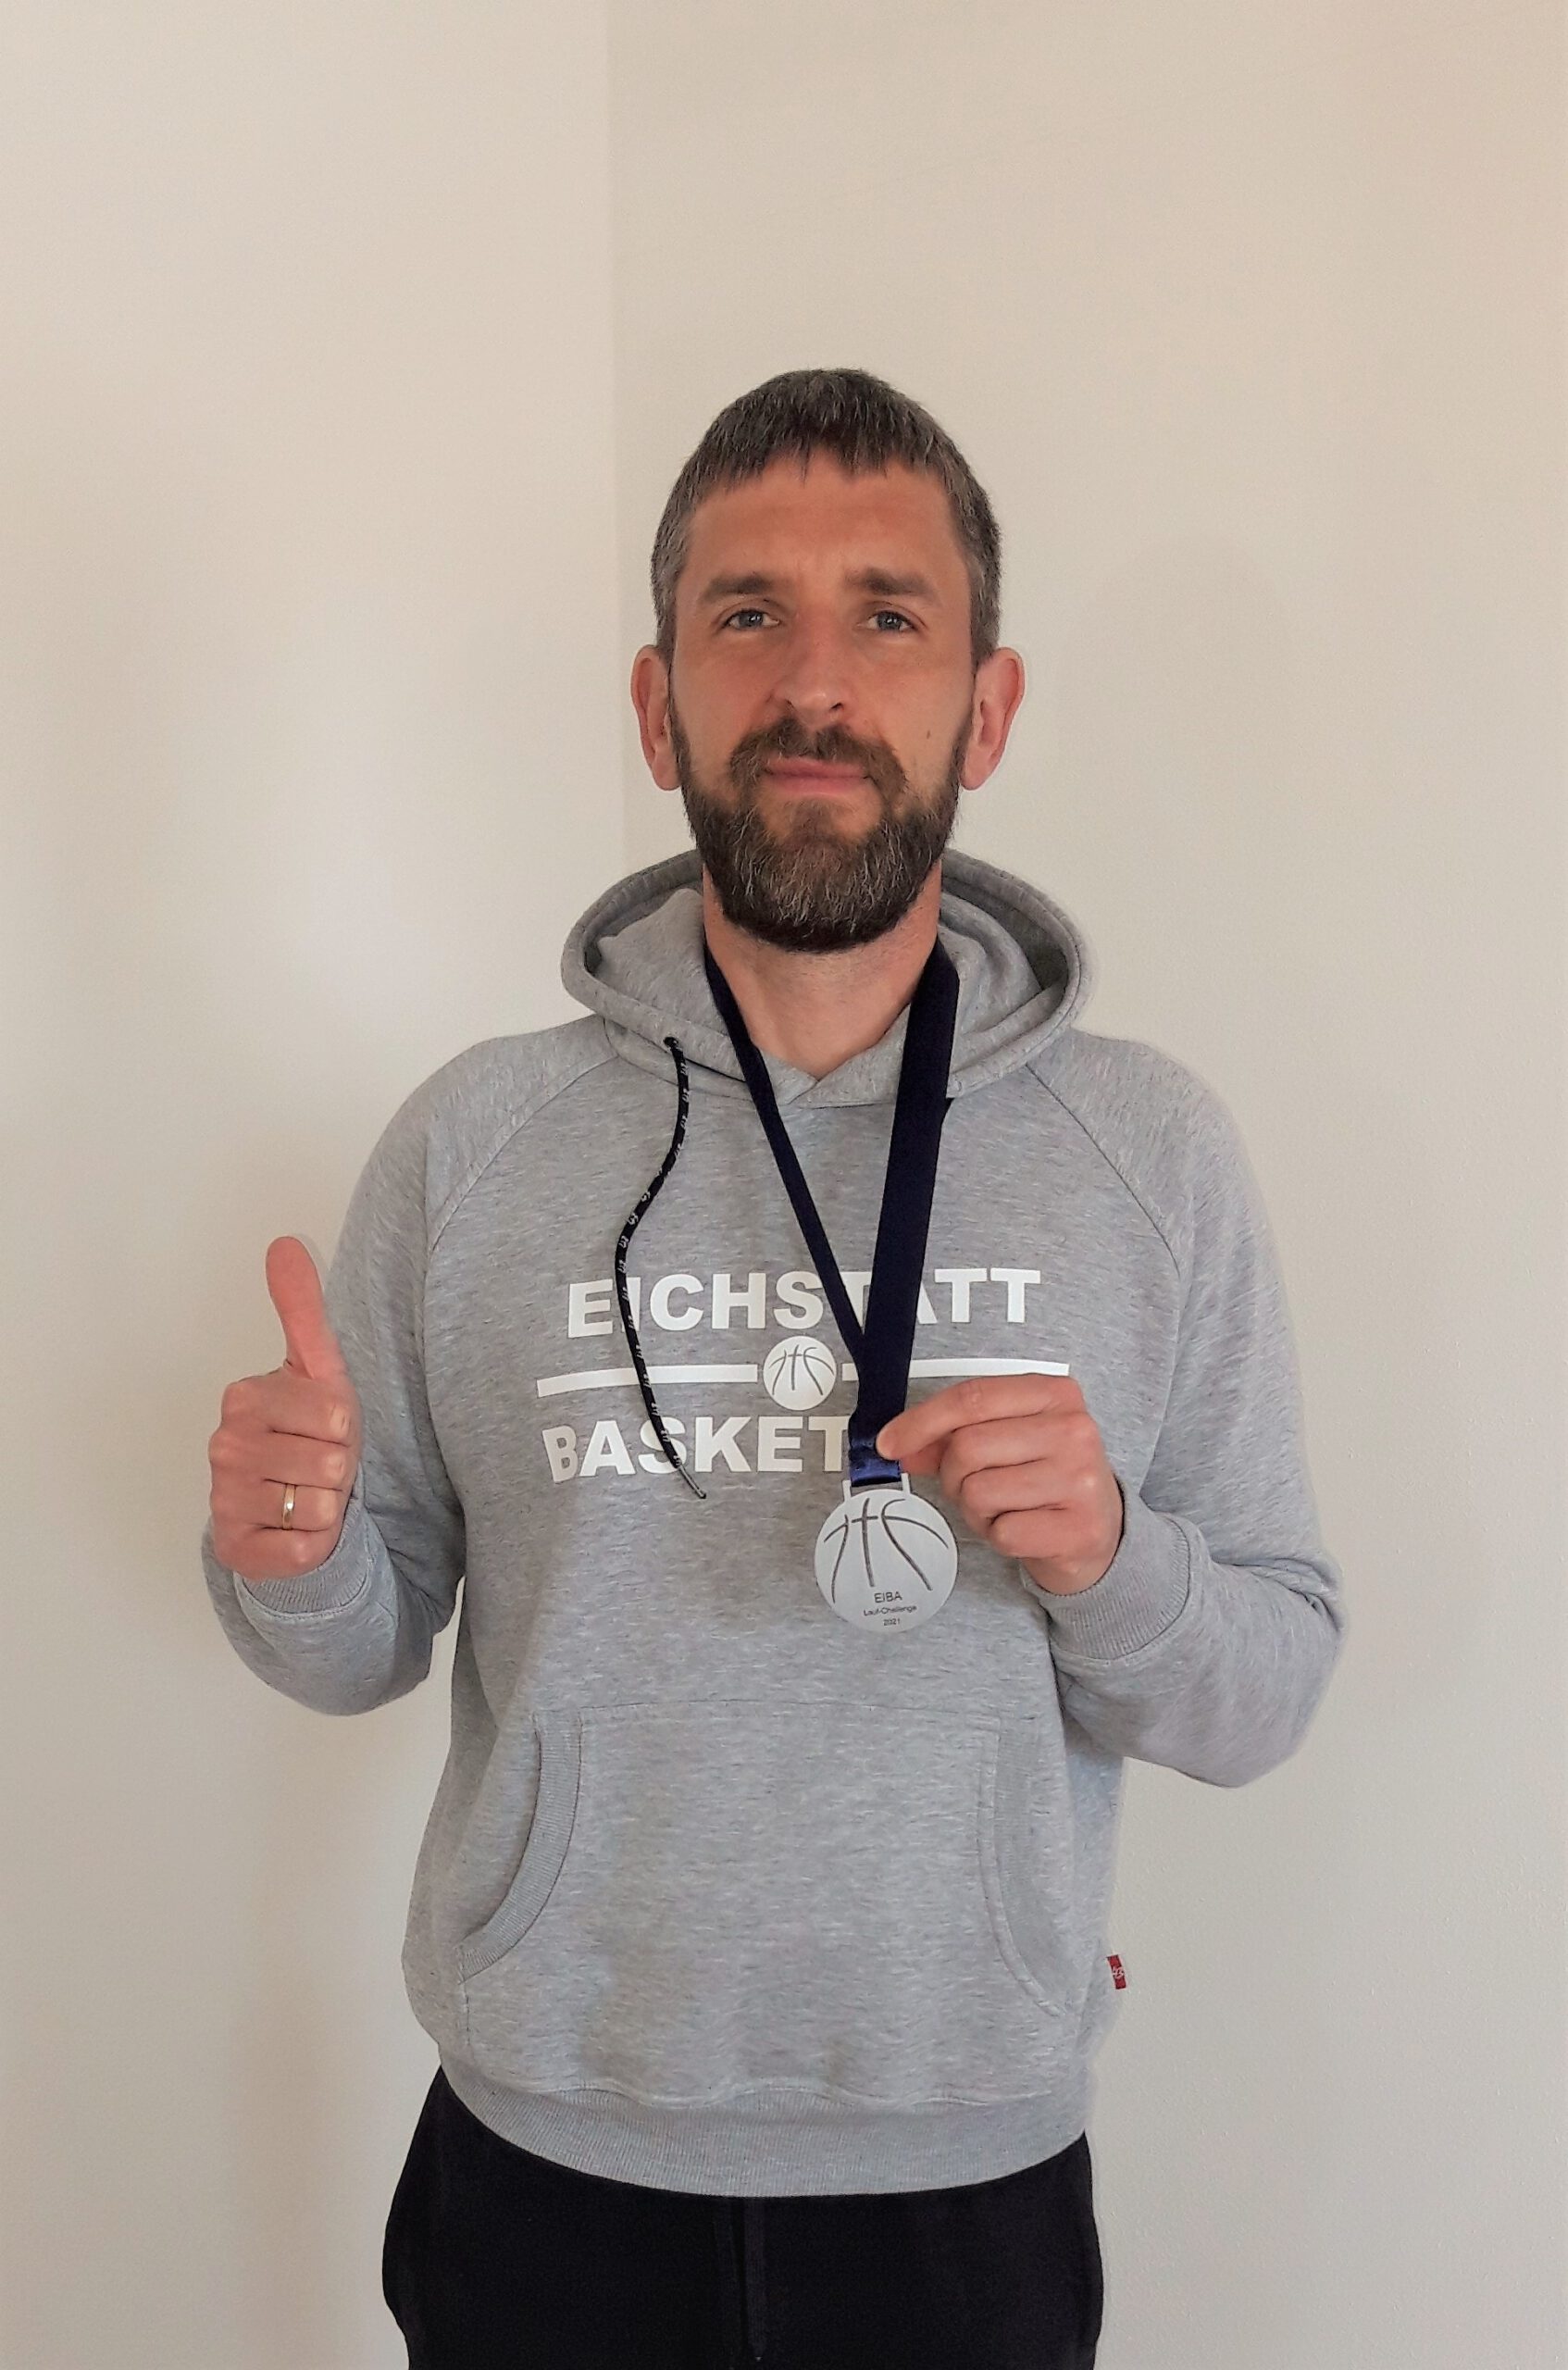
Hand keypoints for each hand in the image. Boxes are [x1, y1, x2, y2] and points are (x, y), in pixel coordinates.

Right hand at [206, 1237, 361, 1582]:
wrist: (296, 1501)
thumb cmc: (312, 1432)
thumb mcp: (316, 1366)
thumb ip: (300, 1307)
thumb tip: (283, 1243)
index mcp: (243, 1398)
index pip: (333, 1412)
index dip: (345, 1425)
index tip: (327, 1426)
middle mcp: (224, 1447)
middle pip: (328, 1462)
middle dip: (340, 1467)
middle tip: (321, 1463)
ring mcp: (224, 1499)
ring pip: (318, 1506)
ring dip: (329, 1504)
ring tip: (311, 1492)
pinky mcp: (233, 1547)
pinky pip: (299, 1549)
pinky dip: (313, 1543)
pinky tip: (298, 1528)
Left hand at [875, 1374, 1124, 1595]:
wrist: (1099, 1530)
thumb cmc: (1043, 1477)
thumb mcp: (1004, 1441)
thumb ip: (950, 1436)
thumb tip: (896, 1443)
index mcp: (1055, 1394)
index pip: (972, 1397)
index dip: (921, 1422)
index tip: (890, 1443)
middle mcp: (1074, 1430)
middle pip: (968, 1447)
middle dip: (954, 1475)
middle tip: (975, 1486)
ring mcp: (1081, 1479)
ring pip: (979, 1492)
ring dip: (976, 1509)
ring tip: (1005, 1507)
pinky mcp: (1079, 1528)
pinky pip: (1002, 1532)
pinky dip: (999, 1536)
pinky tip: (1023, 1528)